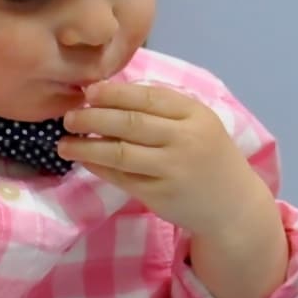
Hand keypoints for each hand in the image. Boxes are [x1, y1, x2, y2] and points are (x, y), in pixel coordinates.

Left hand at [58, 81, 274, 237]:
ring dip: (87, 146)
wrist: (232, 205)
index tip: (88, 92)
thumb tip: (109, 94)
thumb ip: (164, 109)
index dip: (114, 93)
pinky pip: (121, 178)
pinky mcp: (160, 195)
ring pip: (120, 153)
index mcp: (195, 115)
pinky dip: (98, 167)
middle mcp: (185, 140)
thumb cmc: (209, 156)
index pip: (147, 97)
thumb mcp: (198, 124)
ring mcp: (172, 170)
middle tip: (69, 117)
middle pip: (130, 123)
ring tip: (64, 142)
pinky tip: (85, 160)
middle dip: (92, 117)